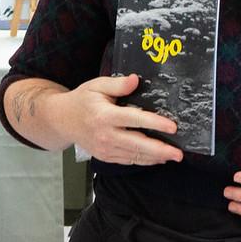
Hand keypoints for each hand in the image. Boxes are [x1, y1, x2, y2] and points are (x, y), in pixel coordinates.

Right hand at [57, 74, 182, 165]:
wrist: (62, 120)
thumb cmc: (82, 100)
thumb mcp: (97, 85)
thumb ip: (118, 83)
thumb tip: (135, 80)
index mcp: (105, 116)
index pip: (134, 120)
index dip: (155, 124)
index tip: (172, 127)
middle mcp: (105, 135)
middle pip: (137, 144)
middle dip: (160, 150)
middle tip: (178, 153)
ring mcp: (105, 149)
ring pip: (134, 156)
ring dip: (155, 158)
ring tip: (172, 157)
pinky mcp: (105, 156)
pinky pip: (127, 160)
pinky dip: (143, 161)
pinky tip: (157, 159)